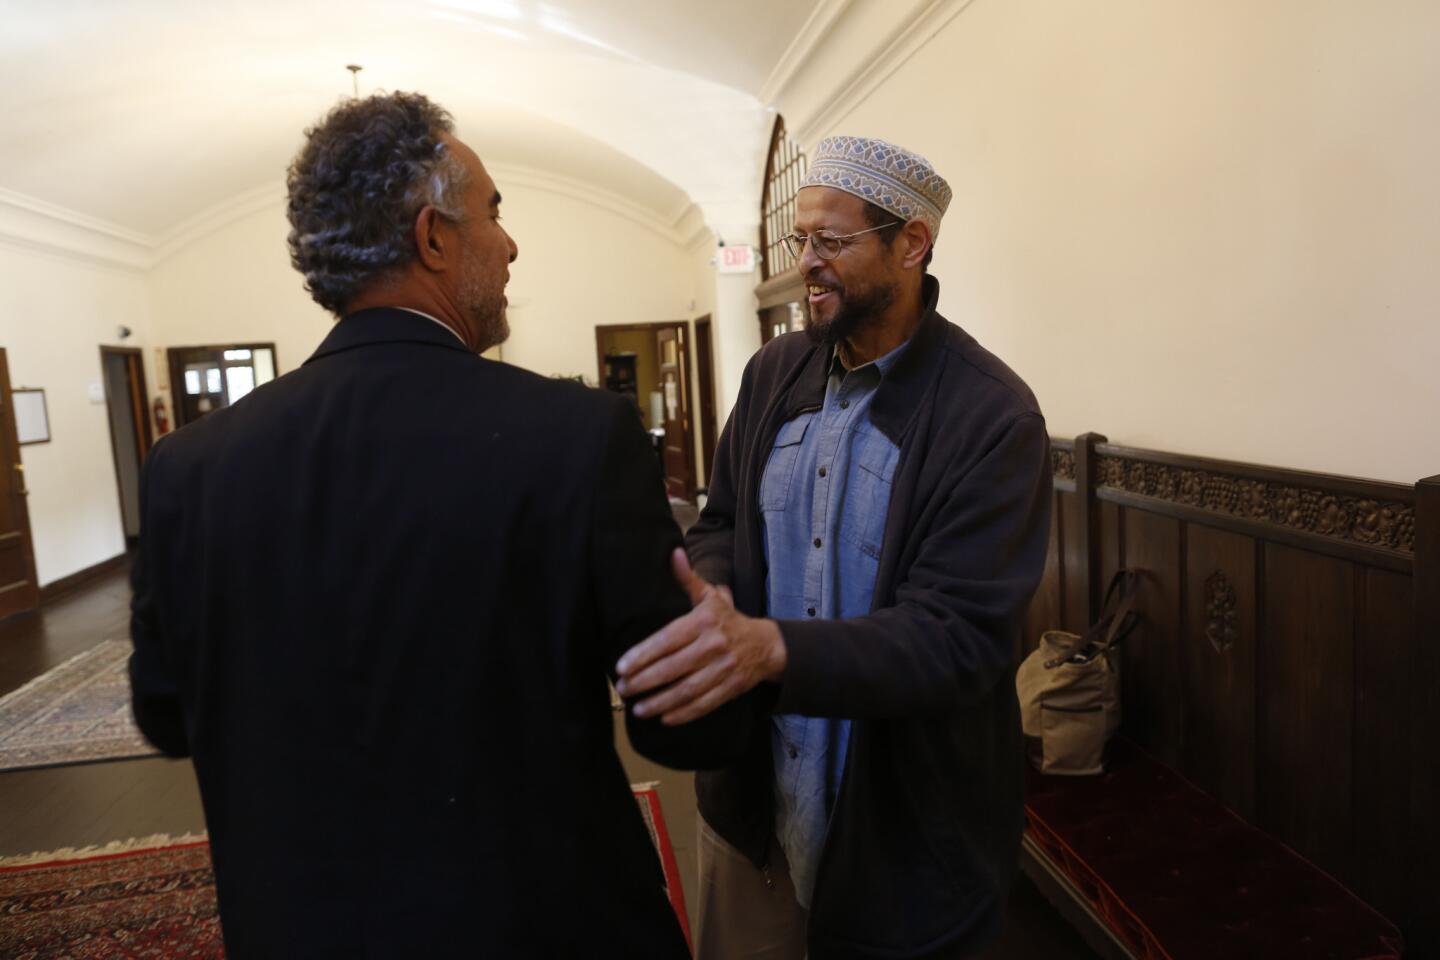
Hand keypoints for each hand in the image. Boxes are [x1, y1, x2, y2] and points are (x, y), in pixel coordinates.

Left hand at [614, 549, 785, 724]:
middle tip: (622, 688)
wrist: (767, 645)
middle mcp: (714, 645)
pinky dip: (682, 714)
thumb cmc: (727, 620)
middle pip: (673, 667)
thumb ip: (687, 579)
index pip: (667, 640)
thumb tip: (673, 553)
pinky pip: (703, 704)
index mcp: (704, 622)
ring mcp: (724, 669)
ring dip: (659, 702)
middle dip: (644, 681)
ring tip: (636, 708)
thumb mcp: (709, 597)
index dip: (643, 655)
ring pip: (686, 690)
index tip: (621, 666)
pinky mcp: (731, 689)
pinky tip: (663, 718)